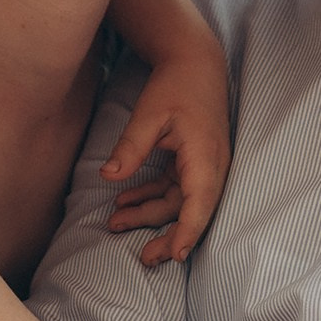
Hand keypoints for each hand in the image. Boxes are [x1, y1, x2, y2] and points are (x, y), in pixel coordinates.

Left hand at [101, 49, 231, 265]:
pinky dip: (151, 196)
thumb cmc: (175, 85)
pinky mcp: (193, 162)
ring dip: (150, 214)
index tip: (176, 256)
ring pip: (179, 203)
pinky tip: (124, 202)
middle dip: (167, 237)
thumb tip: (108, 177)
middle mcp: (211, 166)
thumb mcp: (149, 115)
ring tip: (115, 225)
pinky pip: (175, 189)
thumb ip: (131, 147)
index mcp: (205, 156)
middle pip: (192, 212)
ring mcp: (204, 165)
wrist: (194, 61)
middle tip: (143, 259)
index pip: (200, 203)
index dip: (188, 232)